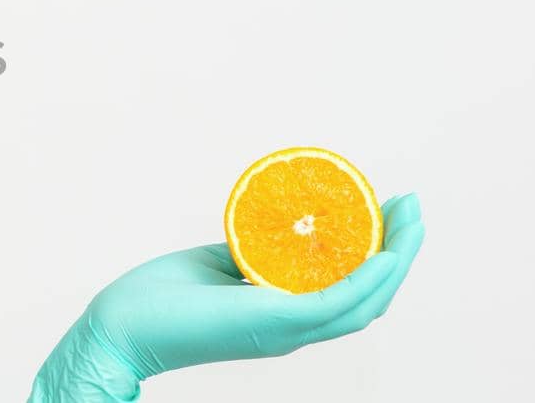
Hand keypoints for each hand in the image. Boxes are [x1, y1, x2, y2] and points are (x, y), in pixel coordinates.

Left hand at [29, 192, 424, 401]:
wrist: (119, 326)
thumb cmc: (159, 300)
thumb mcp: (216, 265)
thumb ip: (249, 253)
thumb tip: (269, 226)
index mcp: (283, 316)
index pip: (350, 292)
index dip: (380, 256)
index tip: (391, 210)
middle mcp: (294, 328)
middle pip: (372, 297)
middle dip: (402, 250)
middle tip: (415, 205)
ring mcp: (286, 328)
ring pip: (365, 301)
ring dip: (397, 258)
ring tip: (411, 217)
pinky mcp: (273, 322)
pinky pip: (333, 302)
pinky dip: (366, 278)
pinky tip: (385, 251)